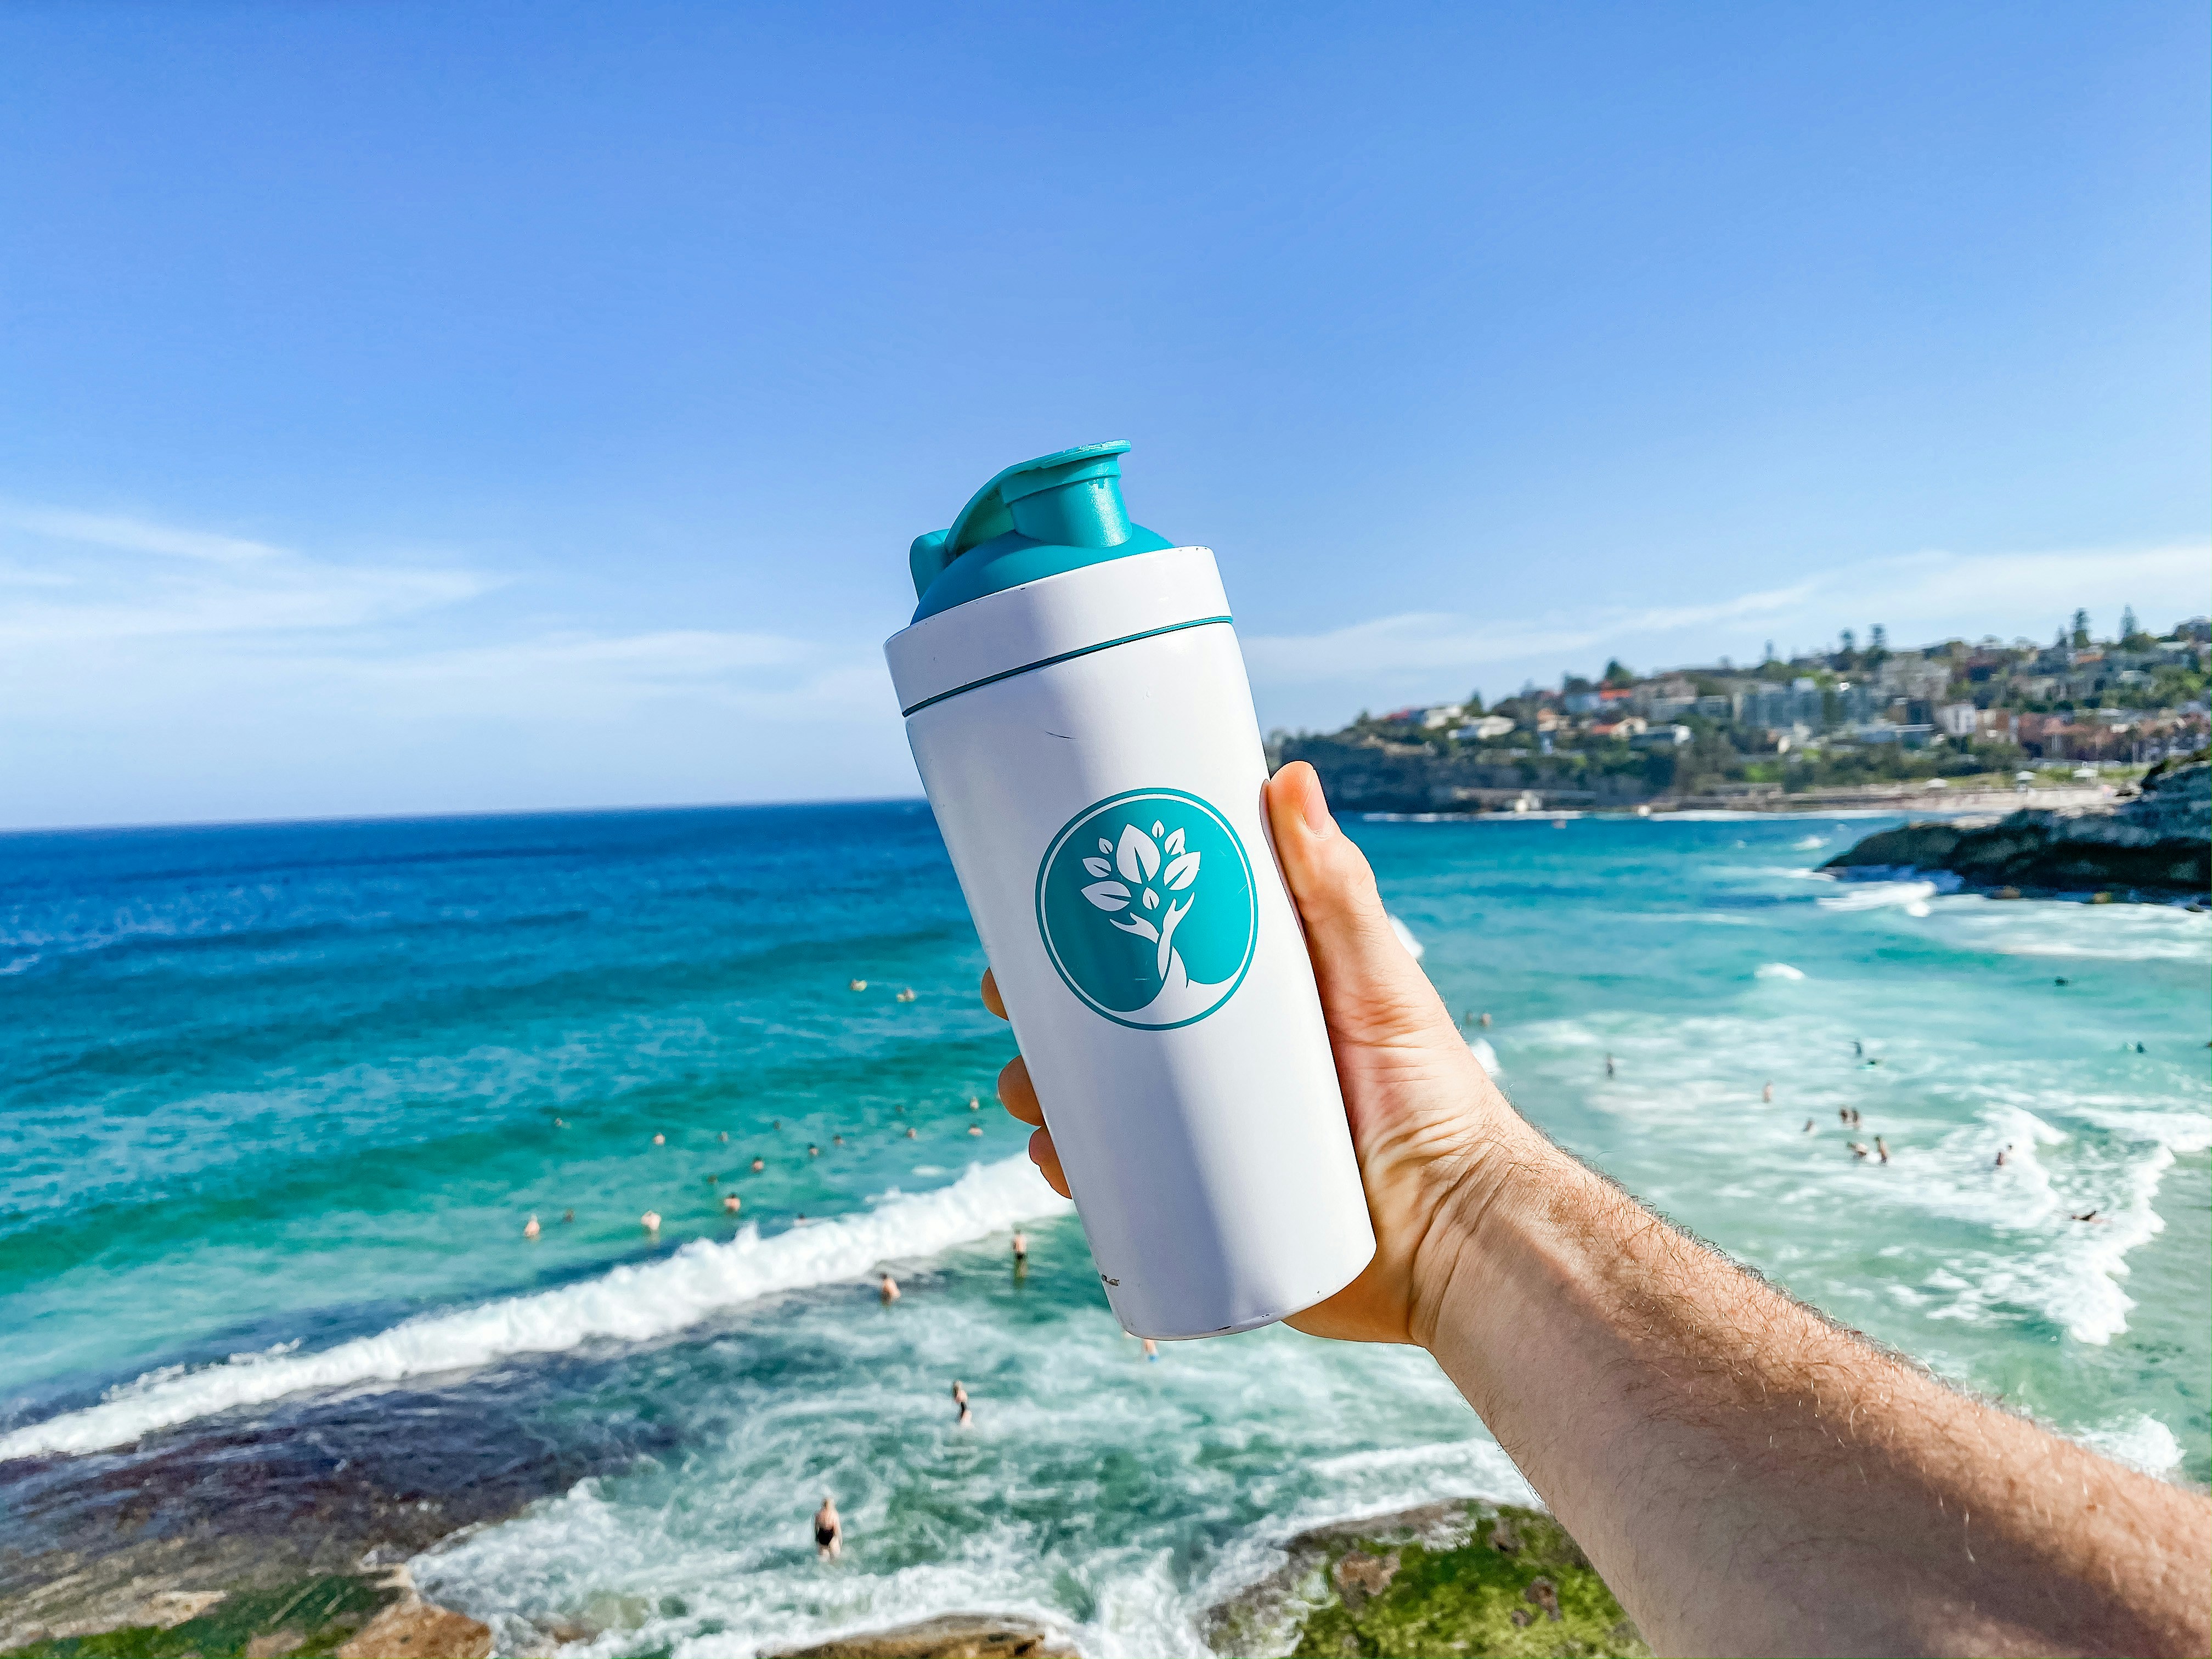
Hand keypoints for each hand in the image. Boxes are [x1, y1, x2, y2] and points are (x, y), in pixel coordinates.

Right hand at [982, 760, 1547, 1346]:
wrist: (1461, 1234)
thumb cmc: (1434, 1095)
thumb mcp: (1376, 980)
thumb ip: (1335, 889)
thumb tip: (1288, 775)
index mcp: (1241, 1004)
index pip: (1140, 955)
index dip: (1074, 935)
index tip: (1026, 908)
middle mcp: (1211, 1071)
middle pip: (1097, 1032)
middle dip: (1038, 1018)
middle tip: (1012, 1005)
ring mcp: (1200, 1146)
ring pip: (1093, 1112)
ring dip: (1041, 1095)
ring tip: (1029, 1094)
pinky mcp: (1200, 1218)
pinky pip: (1117, 1197)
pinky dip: (1074, 1178)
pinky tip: (1054, 1163)